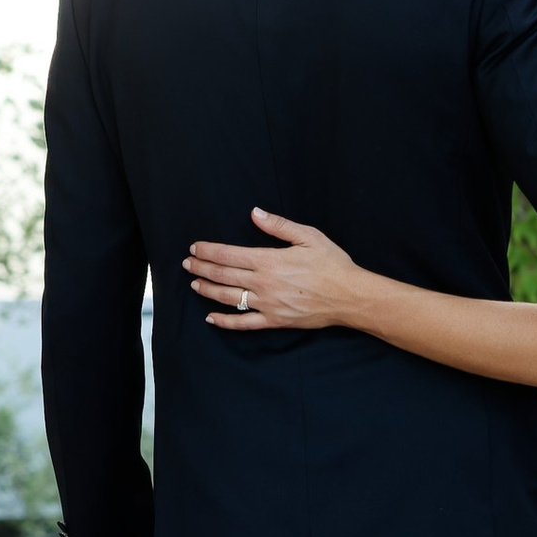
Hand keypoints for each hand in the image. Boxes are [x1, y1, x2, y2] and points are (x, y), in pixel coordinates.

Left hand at [186, 209, 367, 331]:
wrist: (350, 296)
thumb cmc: (332, 264)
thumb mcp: (309, 236)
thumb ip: (278, 225)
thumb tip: (254, 213)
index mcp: (269, 260)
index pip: (228, 255)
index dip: (208, 251)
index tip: (195, 248)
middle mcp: (263, 283)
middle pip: (223, 276)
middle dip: (201, 268)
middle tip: (187, 264)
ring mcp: (267, 304)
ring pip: (228, 298)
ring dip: (208, 290)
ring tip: (194, 284)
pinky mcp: (274, 321)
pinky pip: (244, 323)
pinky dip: (225, 322)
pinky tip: (211, 318)